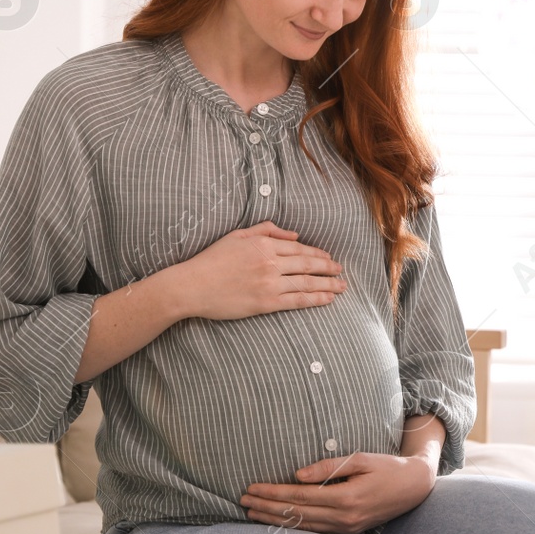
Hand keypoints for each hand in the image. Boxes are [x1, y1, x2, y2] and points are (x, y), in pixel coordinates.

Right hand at [166, 221, 345, 320]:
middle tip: (341, 271)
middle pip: (308, 264)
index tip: (329, 258)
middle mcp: (270, 262)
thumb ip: (266, 230)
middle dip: (329, 268)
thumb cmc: (212, 260)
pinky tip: (328, 299)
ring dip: (328, 284)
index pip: (299, 248)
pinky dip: (315, 299)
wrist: (192, 286)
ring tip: (342, 286)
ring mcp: (269, 283)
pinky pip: (297, 300)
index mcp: (264, 244)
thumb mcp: (238, 235)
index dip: (318, 253)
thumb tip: (294, 235)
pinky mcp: (266, 303)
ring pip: (307, 283)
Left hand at [241, 451, 436, 533]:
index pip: (298, 496)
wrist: (414, 488)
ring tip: (252, 513)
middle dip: (266, 507)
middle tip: (243, 501)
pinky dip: (292, 528)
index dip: (272, 493)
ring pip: (302, 527)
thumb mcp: (361, 458)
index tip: (252, 488)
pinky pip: (314, 532)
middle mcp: (343, 517)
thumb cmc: (388, 467)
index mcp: (345, 498)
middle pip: (295, 514)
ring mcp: (345, 528)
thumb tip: (296, 476)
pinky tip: (278, 523)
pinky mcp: (348, 531)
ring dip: (275, 520)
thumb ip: (328, 467)